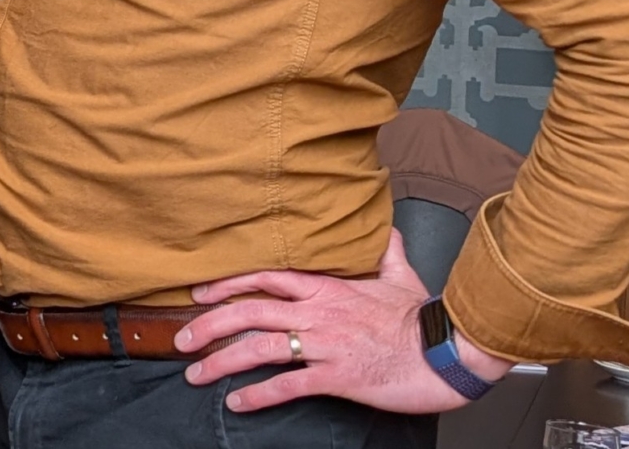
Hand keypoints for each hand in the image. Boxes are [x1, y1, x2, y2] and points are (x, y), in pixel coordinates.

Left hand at [174, 231, 503, 414]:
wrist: (446, 355)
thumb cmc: (423, 319)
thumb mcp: (401, 275)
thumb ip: (385, 249)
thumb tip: (384, 226)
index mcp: (327, 287)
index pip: (265, 277)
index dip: (227, 285)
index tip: (199, 294)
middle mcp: (318, 312)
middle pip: (249, 313)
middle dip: (209, 326)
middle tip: (182, 339)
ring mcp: (325, 344)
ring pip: (259, 349)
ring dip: (221, 363)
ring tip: (195, 374)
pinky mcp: (336, 376)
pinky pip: (287, 386)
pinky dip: (257, 395)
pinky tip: (238, 402)